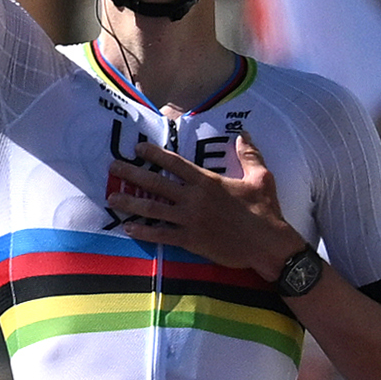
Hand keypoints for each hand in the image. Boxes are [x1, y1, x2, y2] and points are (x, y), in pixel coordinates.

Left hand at [104, 129, 298, 276]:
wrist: (268, 244)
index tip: (138, 149)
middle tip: (113, 168)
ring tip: (112, 197)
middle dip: (133, 174)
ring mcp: (190, 220)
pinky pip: (162, 235)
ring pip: (154, 209)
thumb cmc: (265, 210)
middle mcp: (195, 199)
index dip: (155, 154)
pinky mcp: (191, 240)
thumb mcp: (261, 177)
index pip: (175, 163)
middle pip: (157, 184)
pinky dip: (144, 231)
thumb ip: (249, 155)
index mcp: (208, 182)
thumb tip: (243, 134)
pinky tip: (128, 227)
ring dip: (131, 203)